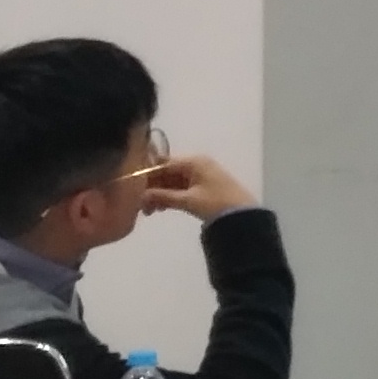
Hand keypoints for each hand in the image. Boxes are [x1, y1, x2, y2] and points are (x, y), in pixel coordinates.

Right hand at [137, 150, 255, 224]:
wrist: (244, 216)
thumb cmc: (216, 203)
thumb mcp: (188, 200)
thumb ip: (163, 197)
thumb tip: (140, 196)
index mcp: (193, 162)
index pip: (163, 164)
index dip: (147, 177)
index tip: (133, 191)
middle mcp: (196, 165)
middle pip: (166, 173)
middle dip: (152, 188)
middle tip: (141, 207)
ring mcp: (200, 176)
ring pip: (172, 182)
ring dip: (160, 195)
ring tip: (150, 212)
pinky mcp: (203, 188)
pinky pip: (181, 189)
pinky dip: (170, 198)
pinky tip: (160, 209)